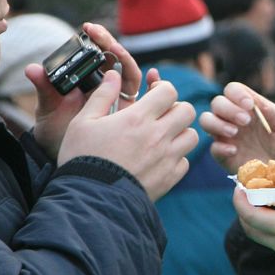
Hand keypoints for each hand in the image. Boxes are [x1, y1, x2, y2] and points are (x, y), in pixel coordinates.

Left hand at [25, 22, 141, 159]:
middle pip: (114, 59)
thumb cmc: (55, 134)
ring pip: (129, 74)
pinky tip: (154, 75)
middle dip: (110, 44)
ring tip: (118, 52)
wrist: (64, 158)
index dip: (95, 39)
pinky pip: (145, 97)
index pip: (94, 54)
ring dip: (127, 60)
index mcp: (85, 80)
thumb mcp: (48, 110)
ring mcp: (118, 99)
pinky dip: (153, 84)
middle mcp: (103, 86)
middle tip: (100, 35)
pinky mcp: (130, 113)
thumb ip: (45, 89)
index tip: (88, 28)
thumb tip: (31, 69)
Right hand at [57, 68, 197, 201]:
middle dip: (175, 109)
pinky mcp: (169, 179)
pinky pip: (185, 162)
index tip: (152, 95)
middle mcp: (158, 136)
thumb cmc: (83, 158)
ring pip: (192, 136)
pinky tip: (158, 160)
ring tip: (162, 138)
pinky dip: (176, 159)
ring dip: (179, 133)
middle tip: (160, 116)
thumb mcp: (83, 121)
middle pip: (188, 111)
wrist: (90, 200)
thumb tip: (114, 74)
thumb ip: (102, 95)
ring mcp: (166, 159)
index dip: (162, 89)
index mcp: (138, 118)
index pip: (169, 91)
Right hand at [199, 81, 274, 171]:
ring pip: (207, 121)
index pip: (232, 90)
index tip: (249, 105)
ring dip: (217, 124)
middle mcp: (232, 118)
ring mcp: (226, 136)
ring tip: (235, 132)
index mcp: (246, 106)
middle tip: (246, 121)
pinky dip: (220, 148)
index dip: (237, 94)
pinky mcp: (224, 155)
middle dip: (228, 109)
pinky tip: (234, 150)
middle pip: (217, 103)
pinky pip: (213, 148)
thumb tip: (256, 103)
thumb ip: (272, 112)